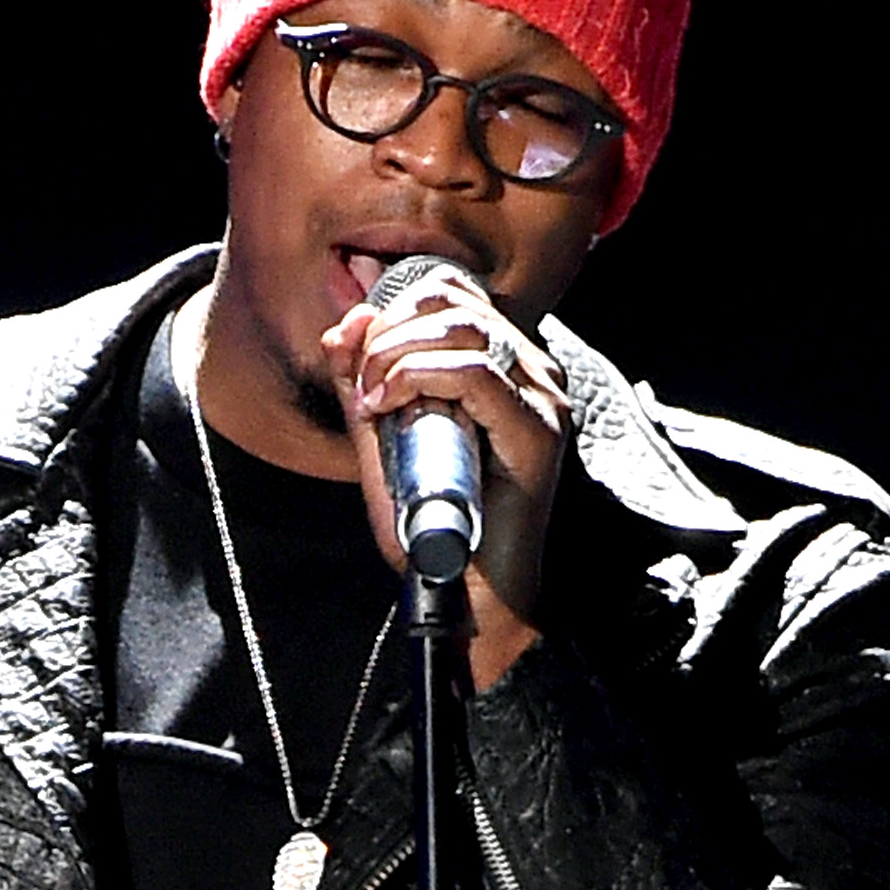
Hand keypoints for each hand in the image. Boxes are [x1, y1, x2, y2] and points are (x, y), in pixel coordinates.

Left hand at [319, 269, 569, 690]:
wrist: (467, 597)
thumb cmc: (433, 529)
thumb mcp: (384, 442)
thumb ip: (365, 383)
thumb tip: (345, 325)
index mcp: (508, 368)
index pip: (454, 292)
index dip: (395, 308)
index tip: (360, 362)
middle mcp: (535, 375)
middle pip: (455, 301)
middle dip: (389, 333)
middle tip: (360, 387)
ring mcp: (544, 401)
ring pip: (464, 328)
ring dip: (397, 356)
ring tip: (372, 402)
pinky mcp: (538, 433)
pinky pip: (474, 373)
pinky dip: (417, 378)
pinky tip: (387, 408)